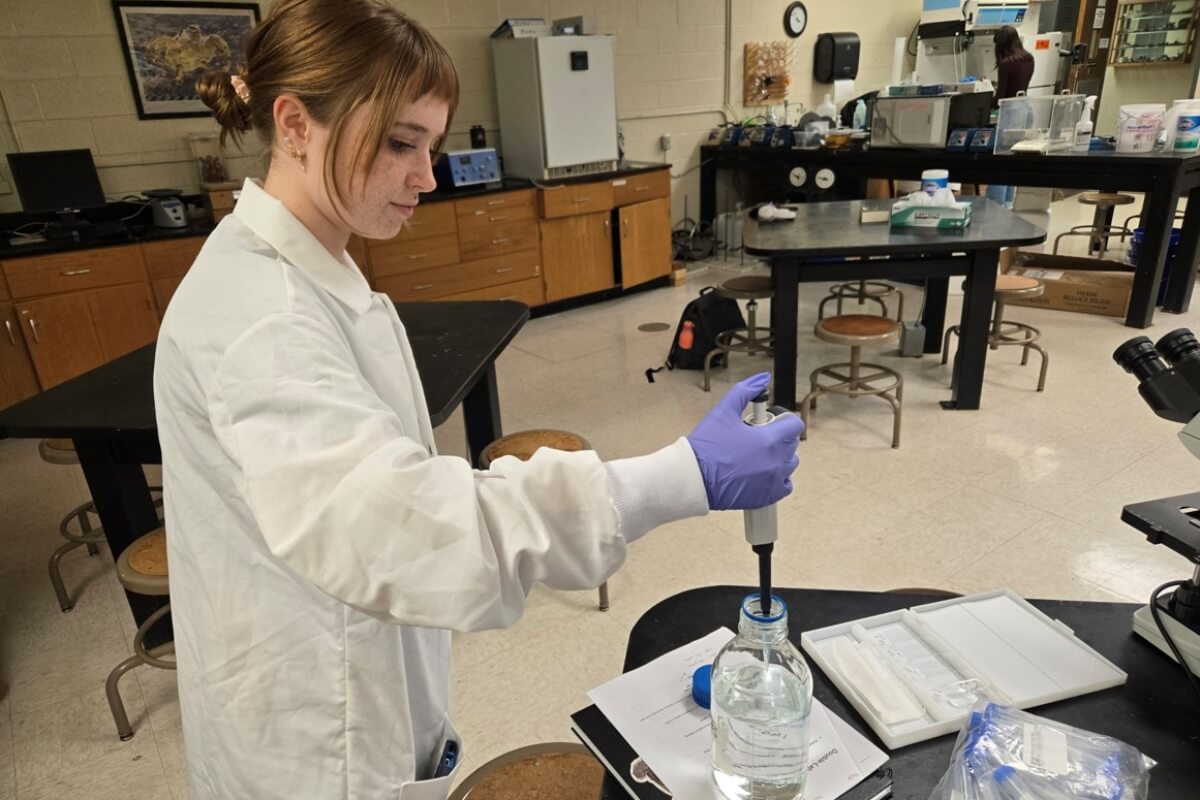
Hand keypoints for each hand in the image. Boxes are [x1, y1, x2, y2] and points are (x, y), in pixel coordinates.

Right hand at [687, 373, 803, 510]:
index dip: (784, 421)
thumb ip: (745, 391)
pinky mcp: (767, 497)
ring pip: (790, 465)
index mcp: (769, 439)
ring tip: (758, 456)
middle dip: (779, 438)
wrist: (693, 479)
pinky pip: (785, 486)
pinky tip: (762, 474)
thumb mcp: (722, 412)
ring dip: (779, 458)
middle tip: (757, 438)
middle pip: (791, 445)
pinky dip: (778, 480)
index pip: (794, 426)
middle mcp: (776, 461)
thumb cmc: (706, 446)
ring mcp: (773, 481)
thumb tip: (762, 379)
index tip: (771, 422)